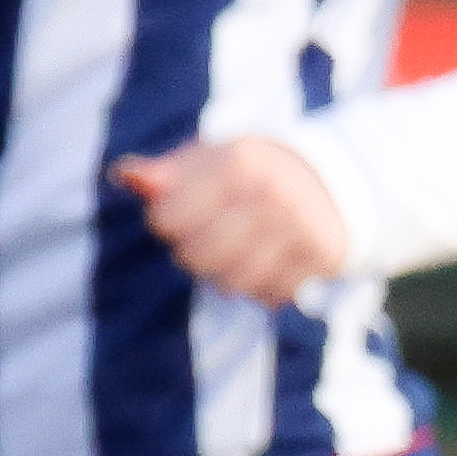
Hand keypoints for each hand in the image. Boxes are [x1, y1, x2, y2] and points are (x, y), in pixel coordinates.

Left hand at [117, 136, 353, 303]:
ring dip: (226, 276)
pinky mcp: (320, 256)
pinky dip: (261, 288)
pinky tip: (266, 264)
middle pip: (196, 257)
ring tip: (236, 253)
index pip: (169, 218)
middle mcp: (271, 193)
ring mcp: (299, 227)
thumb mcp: (210, 160)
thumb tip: (124, 176)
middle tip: (208, 239)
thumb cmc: (251, 171)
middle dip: (194, 254)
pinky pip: (269, 295)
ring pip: (233, 283)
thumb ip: (165, 173)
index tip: (182, 214)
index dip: (167, 222)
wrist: (332, 179)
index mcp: (238, 162)